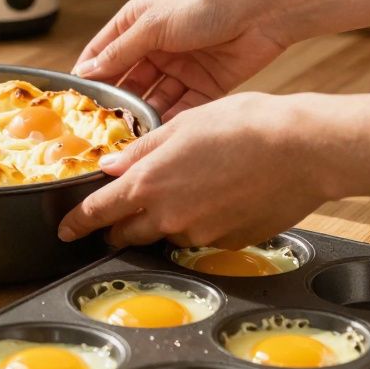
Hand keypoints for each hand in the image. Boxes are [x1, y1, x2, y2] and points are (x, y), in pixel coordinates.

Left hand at [57, 93, 331, 247]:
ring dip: (164, 222)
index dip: (77, 223)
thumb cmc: (247, 126)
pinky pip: (204, 238)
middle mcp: (170, 217)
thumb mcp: (183, 125)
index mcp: (149, 184)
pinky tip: (219, 198)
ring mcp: (201, 235)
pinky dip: (201, 223)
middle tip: (115, 221)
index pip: (98, 213)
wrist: (303, 149)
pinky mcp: (230, 243)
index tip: (66, 230)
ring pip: (168, 235)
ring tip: (185, 192)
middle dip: (117, 229)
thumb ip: (142, 150)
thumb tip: (111, 165)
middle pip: (128, 234)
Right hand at [74, 0, 291, 119]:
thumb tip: (87, 72)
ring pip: (153, 98)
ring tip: (130, 136)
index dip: (89, 75)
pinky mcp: (205, 85)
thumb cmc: (207, 4)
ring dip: (143, 114)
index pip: (103, 53)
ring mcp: (181, 67)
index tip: (75, 102)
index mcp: (138, 22)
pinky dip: (171, 120)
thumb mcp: (154, 25)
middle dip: (116, 102)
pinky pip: (181, 107)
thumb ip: (120, 52)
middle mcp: (156, 45)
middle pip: (127, 80)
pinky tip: (160, 135)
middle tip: (102, 127)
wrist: (263, 11)